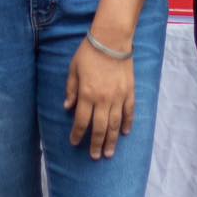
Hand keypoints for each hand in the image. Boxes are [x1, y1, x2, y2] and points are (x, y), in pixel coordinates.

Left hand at [64, 36, 135, 158]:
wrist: (112, 39)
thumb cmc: (89, 52)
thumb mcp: (74, 69)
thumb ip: (71, 89)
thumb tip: (67, 107)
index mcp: (87, 94)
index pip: (81, 121)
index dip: (78, 134)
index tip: (75, 143)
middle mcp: (103, 99)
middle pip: (100, 128)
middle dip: (96, 144)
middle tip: (95, 156)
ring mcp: (118, 97)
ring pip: (115, 125)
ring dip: (112, 141)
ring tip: (109, 153)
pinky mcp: (129, 92)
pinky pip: (129, 112)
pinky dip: (128, 124)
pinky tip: (125, 133)